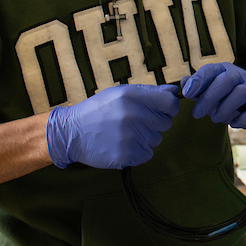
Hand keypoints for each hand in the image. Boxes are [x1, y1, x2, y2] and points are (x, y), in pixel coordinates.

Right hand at [45, 83, 180, 168]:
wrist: (71, 133)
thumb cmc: (99, 110)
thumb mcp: (120, 93)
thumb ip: (149, 92)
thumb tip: (174, 90)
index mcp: (132, 97)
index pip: (170, 103)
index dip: (168, 107)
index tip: (161, 110)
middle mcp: (133, 116)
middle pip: (165, 123)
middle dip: (154, 123)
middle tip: (134, 122)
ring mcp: (130, 137)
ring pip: (156, 139)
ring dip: (145, 138)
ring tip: (124, 133)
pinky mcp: (126, 155)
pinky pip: (147, 154)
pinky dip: (138, 151)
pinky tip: (122, 144)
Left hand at [180, 63, 245, 130]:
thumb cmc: (226, 98)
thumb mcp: (209, 91)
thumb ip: (196, 88)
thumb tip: (184, 83)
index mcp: (224, 71)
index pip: (211, 70)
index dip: (198, 80)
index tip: (187, 94)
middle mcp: (240, 76)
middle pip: (227, 80)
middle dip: (209, 97)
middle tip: (197, 113)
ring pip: (242, 92)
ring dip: (225, 108)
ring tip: (216, 118)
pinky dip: (244, 118)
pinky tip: (234, 123)